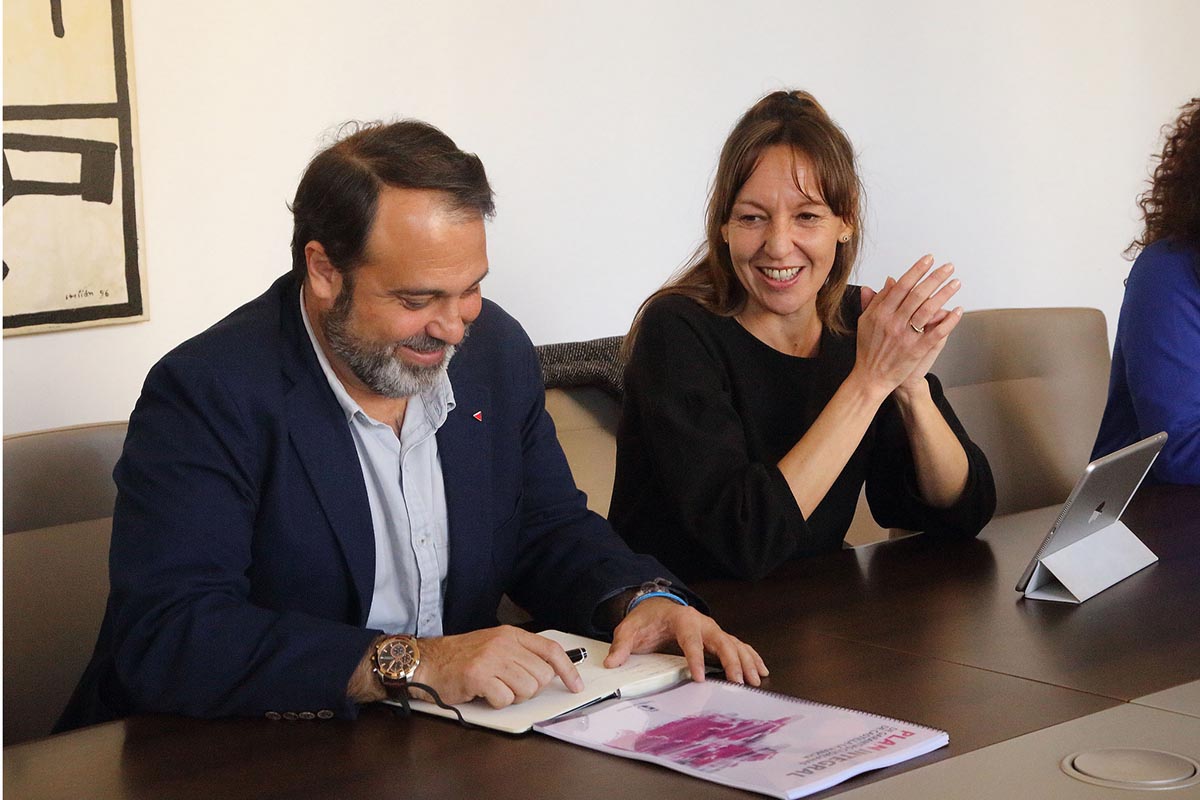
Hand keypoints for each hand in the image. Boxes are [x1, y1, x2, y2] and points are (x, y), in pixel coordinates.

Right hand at [412, 626, 583, 707]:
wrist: (427, 662)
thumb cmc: (461, 658)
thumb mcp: (495, 646)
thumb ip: (522, 655)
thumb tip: (552, 671)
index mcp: (511, 635)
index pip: (551, 650)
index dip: (568, 669)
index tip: (575, 685)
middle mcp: (504, 644)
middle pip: (541, 675)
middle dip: (529, 688)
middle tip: (509, 686)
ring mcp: (491, 659)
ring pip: (526, 689)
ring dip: (512, 697)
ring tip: (495, 688)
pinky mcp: (478, 676)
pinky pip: (505, 699)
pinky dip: (496, 702)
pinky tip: (483, 693)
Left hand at [604, 598, 767, 685]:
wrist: (655, 606)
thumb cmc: (646, 618)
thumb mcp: (629, 629)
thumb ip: (621, 645)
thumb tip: (612, 662)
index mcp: (681, 618)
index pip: (690, 639)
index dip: (696, 657)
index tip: (699, 676)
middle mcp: (702, 622)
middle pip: (721, 640)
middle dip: (731, 660)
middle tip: (737, 680)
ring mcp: (712, 629)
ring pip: (734, 644)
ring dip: (745, 661)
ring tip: (754, 679)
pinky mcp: (717, 637)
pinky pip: (738, 646)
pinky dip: (751, 657)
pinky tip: (760, 670)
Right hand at [855, 255, 961, 396]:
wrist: (870, 377)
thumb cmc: (868, 349)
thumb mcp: (866, 321)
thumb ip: (877, 300)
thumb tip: (889, 280)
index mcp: (880, 313)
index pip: (902, 286)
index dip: (917, 271)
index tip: (928, 260)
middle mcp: (893, 322)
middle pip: (918, 294)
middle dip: (935, 278)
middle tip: (948, 267)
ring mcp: (905, 336)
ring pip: (929, 310)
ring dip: (945, 294)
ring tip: (956, 283)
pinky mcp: (916, 350)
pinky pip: (936, 332)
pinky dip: (948, 321)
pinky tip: (957, 311)